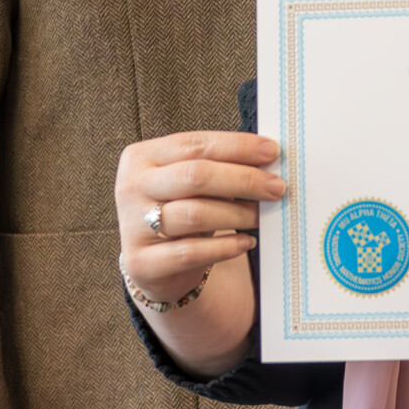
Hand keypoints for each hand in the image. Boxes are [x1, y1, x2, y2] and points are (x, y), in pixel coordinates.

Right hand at [113, 131, 284, 305]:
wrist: (155, 263)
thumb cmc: (179, 209)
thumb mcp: (189, 182)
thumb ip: (218, 165)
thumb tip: (267, 157)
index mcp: (142, 157)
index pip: (195, 145)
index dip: (237, 147)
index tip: (271, 152)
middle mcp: (132, 187)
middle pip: (195, 176)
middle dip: (243, 179)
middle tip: (276, 187)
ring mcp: (133, 226)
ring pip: (195, 214)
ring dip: (237, 213)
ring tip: (260, 215)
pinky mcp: (142, 263)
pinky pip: (190, 252)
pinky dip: (224, 247)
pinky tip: (245, 243)